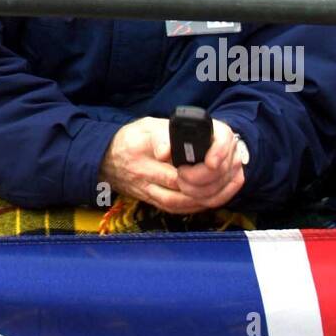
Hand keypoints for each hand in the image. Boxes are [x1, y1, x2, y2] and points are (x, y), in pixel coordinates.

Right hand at [100, 117, 245, 213]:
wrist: (105, 160)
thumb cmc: (130, 139)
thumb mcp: (144, 126)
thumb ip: (160, 134)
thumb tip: (166, 150)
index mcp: (143, 151)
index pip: (173, 164)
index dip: (198, 168)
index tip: (214, 160)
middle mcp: (145, 175)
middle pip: (183, 187)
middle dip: (211, 182)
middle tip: (229, 171)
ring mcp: (149, 192)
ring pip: (182, 202)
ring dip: (208, 196)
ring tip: (228, 184)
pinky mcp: (154, 202)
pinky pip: (178, 209)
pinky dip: (199, 206)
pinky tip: (215, 197)